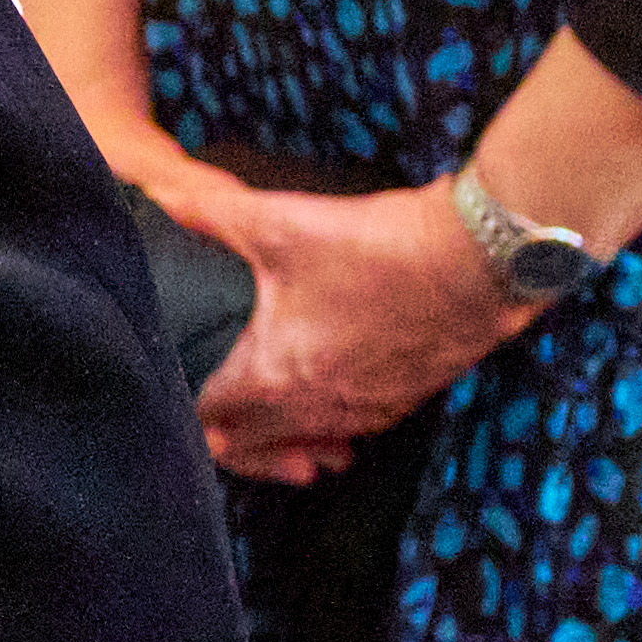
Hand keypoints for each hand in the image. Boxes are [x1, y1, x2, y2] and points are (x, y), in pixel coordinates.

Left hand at [188, 172, 519, 487]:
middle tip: (214, 434)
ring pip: (314, 441)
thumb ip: (212, 214)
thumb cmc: (376, 246)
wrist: (481, 260)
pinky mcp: (410, 397)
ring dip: (289, 442)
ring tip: (273, 437)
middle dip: (235, 441)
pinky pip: (358, 429)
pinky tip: (334, 415)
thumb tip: (161, 197)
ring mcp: (371, 407)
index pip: (214, 419)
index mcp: (277, 374)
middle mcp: (322, 405)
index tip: (175, 403)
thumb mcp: (279, 223)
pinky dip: (336, 429)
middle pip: (261, 443)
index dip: (188, 413)